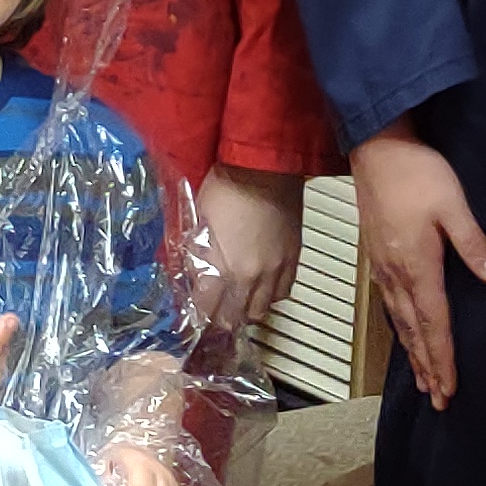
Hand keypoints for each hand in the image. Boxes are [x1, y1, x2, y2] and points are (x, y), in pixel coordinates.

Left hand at [194, 164, 306, 331]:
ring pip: (262, 310)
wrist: (262, 168)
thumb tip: (192, 275)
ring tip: (238, 303)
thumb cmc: (226, 189)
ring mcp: (277, 269)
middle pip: (236, 317)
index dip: (196, 315)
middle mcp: (253, 276)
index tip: (191, 314)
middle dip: (221, 318)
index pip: (207, 308)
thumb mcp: (198, 223)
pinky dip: (271, 296)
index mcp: (226, 268)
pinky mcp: (293, 258)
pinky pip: (284, 291)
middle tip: (212, 312)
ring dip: (247, 310)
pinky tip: (262, 289)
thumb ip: (195, 255)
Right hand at [351, 120, 485, 406]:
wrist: (375, 147)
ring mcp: (382, 266)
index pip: (434, 324)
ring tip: (423, 379)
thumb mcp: (454, 204)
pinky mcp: (376, 255)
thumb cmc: (417, 173)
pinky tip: (403, 331)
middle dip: (428, 367)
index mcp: (418, 266)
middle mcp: (396, 274)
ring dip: (412, 352)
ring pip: (399, 321)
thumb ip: (473, 243)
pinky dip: (399, 328)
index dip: (443, 359)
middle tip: (439, 400)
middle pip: (414, 331)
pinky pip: (389, 304)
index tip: (450, 390)